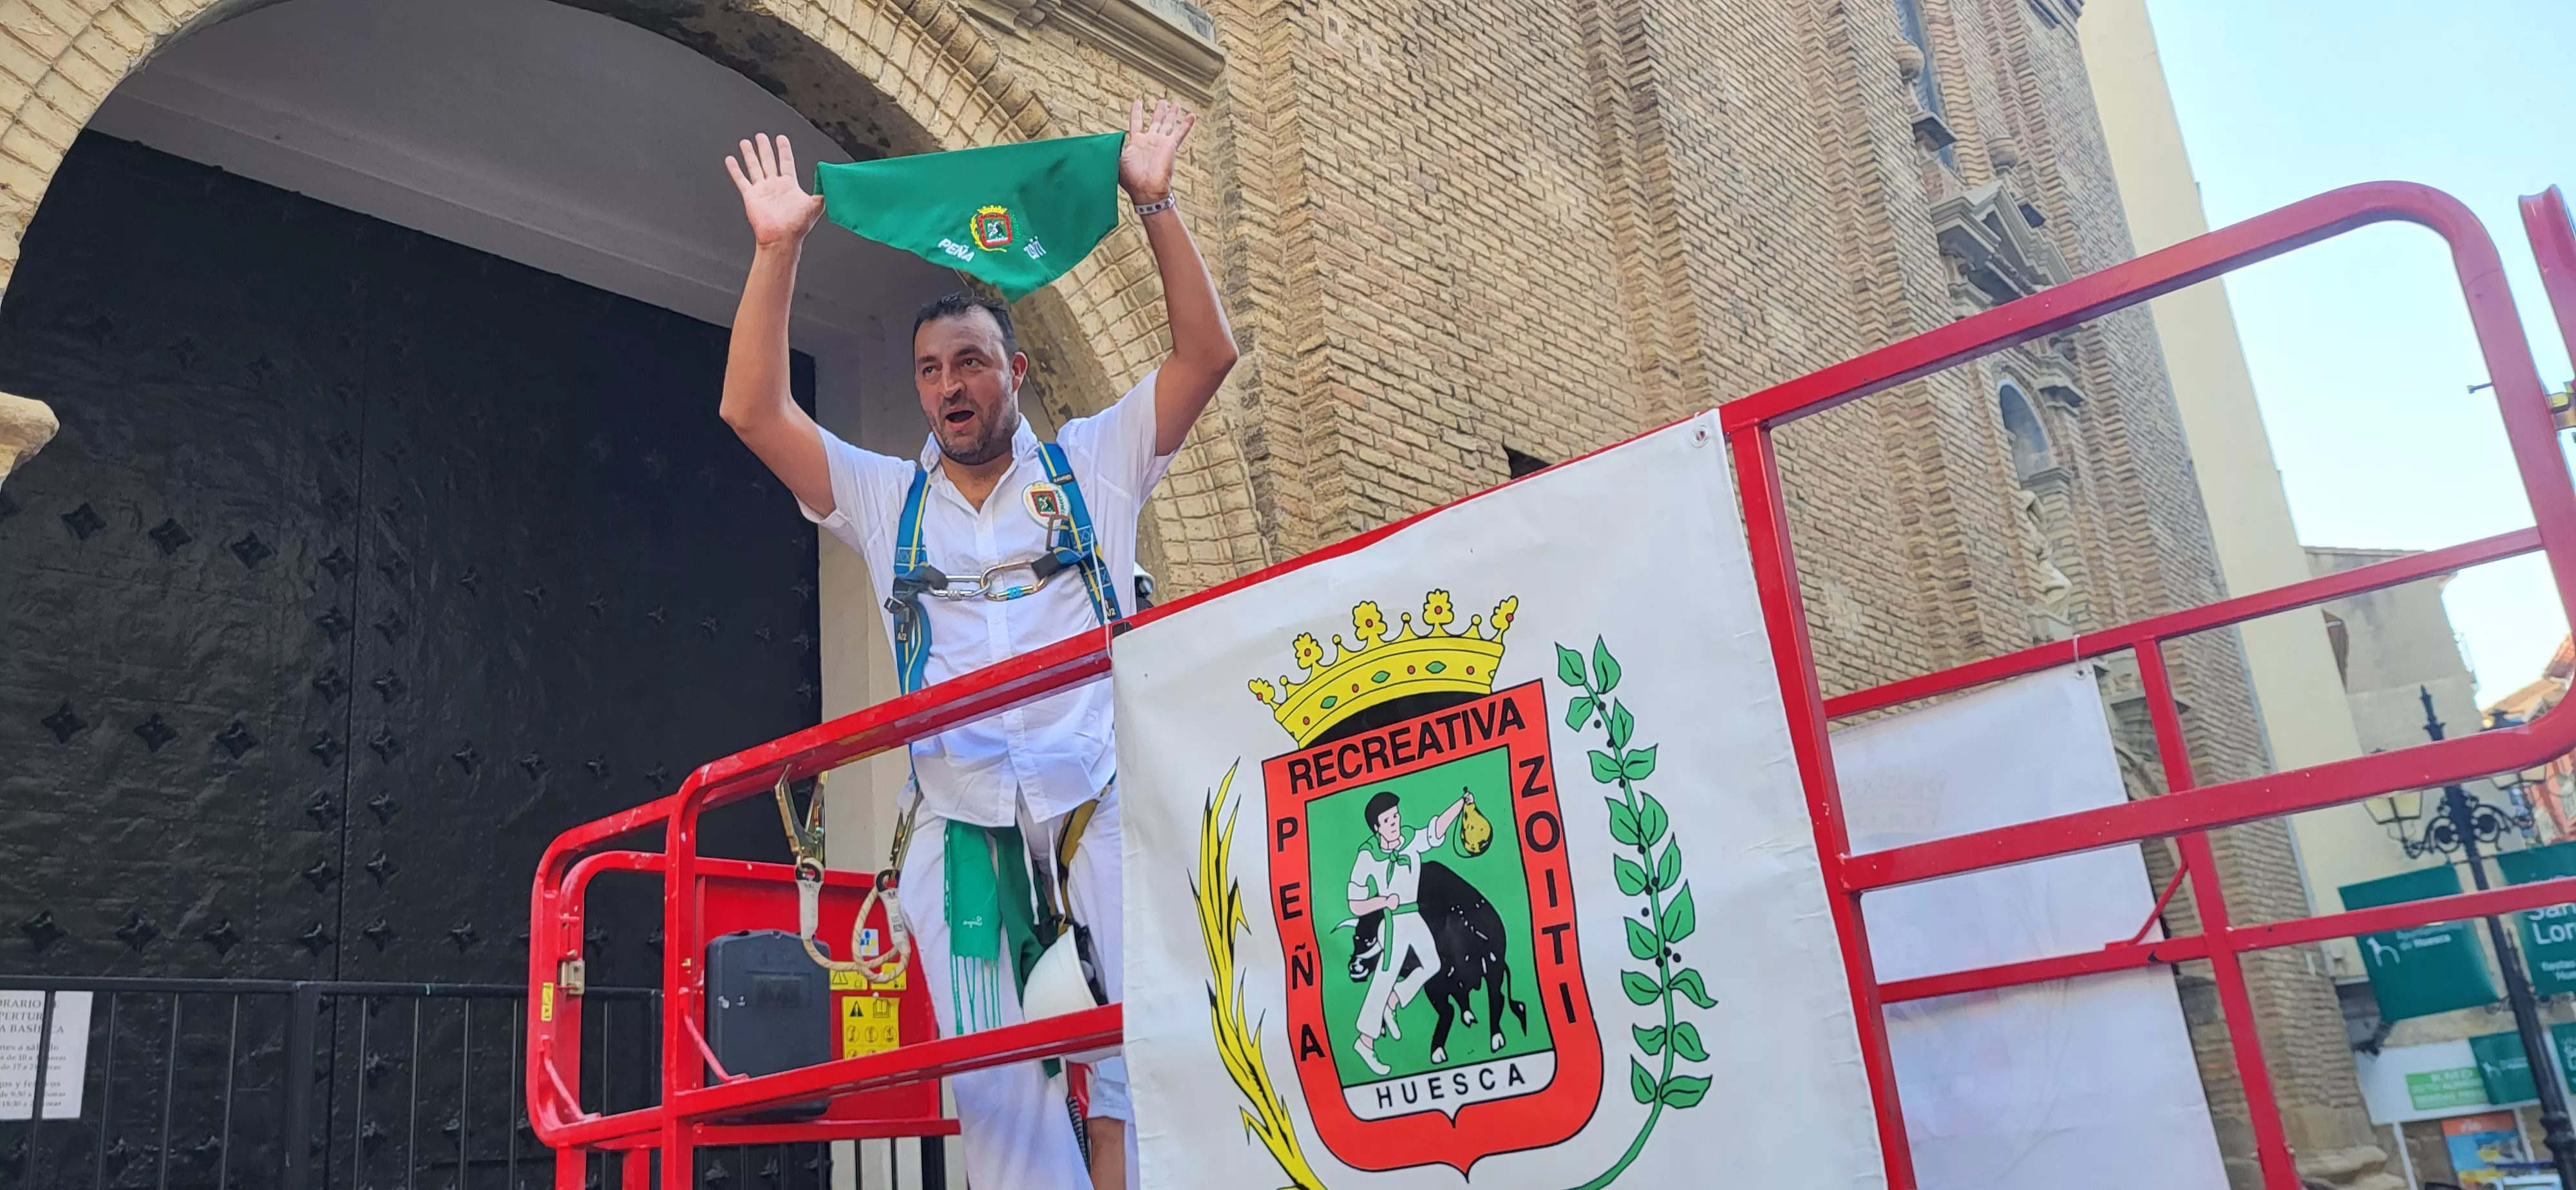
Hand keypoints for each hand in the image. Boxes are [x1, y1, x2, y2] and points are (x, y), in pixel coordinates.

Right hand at [726, 133, 824, 249]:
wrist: (781, 239)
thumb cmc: (797, 226)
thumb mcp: (816, 205)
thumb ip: (823, 190)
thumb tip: (832, 179)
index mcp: (789, 185)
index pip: (786, 162)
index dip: (784, 149)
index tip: (781, 138)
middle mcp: (775, 186)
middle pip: (768, 161)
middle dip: (765, 148)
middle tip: (761, 136)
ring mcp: (762, 190)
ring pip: (754, 167)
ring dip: (750, 154)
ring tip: (745, 142)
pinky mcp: (751, 196)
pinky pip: (741, 180)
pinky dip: (735, 169)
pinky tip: (731, 159)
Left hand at [1119, 99, 1194, 204]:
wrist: (1146, 189)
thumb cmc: (1131, 179)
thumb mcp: (1117, 160)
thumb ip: (1115, 148)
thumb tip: (1106, 141)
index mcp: (1136, 142)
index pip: (1136, 122)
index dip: (1137, 111)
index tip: (1138, 101)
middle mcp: (1150, 140)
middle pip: (1155, 121)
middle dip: (1159, 111)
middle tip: (1163, 101)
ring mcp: (1161, 143)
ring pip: (1168, 124)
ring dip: (1172, 114)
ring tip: (1175, 105)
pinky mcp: (1170, 146)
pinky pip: (1180, 133)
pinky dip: (1186, 125)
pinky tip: (1191, 116)